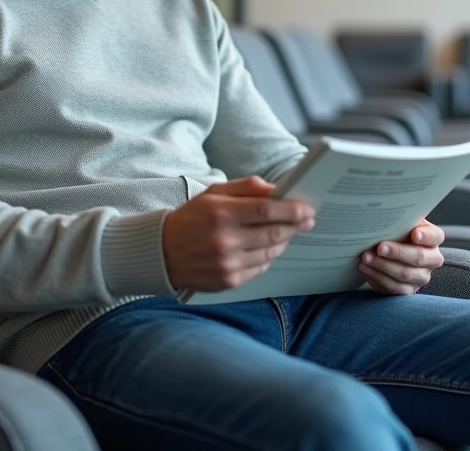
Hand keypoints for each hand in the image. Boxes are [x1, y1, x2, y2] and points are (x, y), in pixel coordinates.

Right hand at [162, 176, 314, 292]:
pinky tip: (267, 248)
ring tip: (288, 232)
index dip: (291, 210)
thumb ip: (246, 187)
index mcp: (221, 213)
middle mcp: (224, 240)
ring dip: (284, 241)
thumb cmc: (192, 218)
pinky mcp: (228, 281)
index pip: (266, 210)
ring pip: (270, 252)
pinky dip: (268, 257)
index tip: (307, 209)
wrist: (161, 253)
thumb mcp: (213, 193)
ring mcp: (227, 264)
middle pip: (273, 233)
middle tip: (307, 220)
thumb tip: (277, 190)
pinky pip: (260, 268)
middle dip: (295, 226)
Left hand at [358, 219, 444, 295]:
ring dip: (382, 266)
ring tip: (365, 257)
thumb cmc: (397, 234)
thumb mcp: (402, 224)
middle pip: (418, 258)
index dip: (425, 236)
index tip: (414, 234)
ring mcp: (421, 277)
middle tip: (379, 247)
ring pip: (404, 275)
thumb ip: (400, 221)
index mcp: (433, 240)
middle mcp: (432, 260)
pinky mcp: (409, 291)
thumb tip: (383, 216)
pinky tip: (365, 268)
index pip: (434, 236)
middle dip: (397, 252)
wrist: (392, 252)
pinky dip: (376, 278)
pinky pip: (393, 288)